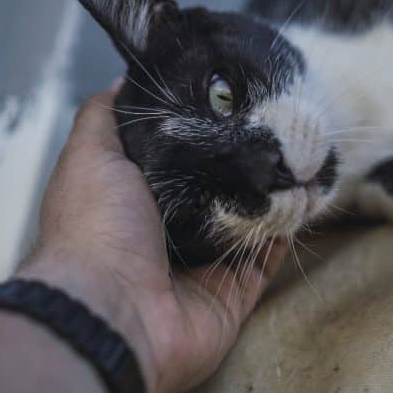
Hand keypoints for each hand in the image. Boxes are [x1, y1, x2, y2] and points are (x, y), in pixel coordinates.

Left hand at [19, 81, 285, 392]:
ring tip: (299, 153)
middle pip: (213, 190)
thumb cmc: (95, 229)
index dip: (197, 131)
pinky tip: (302, 196)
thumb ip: (105, 118)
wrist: (112, 312)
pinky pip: (265, 260)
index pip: (171, 160)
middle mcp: (165, 235)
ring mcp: (200, 269)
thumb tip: (123, 80)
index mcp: (130, 202)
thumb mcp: (89, 156)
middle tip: (276, 124)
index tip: (230, 98)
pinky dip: (283, 231)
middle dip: (240, 163)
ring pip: (245, 223)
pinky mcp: (231, 296)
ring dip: (271, 193)